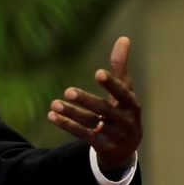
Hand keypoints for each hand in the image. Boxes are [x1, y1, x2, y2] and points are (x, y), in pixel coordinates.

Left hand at [47, 36, 141, 175]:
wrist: (126, 147)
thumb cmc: (123, 109)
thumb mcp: (124, 89)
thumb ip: (120, 66)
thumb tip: (124, 38)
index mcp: (132, 104)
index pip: (123, 93)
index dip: (111, 84)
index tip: (98, 73)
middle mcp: (125, 121)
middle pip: (104, 110)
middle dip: (86, 100)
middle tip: (67, 91)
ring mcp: (113, 135)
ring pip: (90, 123)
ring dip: (71, 113)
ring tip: (53, 104)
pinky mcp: (101, 145)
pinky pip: (82, 134)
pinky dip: (66, 124)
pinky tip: (51, 115)